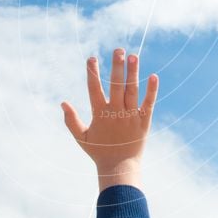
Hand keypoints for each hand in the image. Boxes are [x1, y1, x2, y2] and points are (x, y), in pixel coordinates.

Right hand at [61, 48, 157, 190]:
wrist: (119, 168)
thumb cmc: (99, 152)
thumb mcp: (82, 137)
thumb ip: (71, 120)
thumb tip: (63, 102)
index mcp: (100, 114)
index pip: (94, 89)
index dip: (92, 73)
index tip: (91, 58)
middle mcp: (115, 112)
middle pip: (116, 85)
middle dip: (117, 66)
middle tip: (118, 50)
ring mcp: (130, 116)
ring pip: (132, 91)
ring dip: (132, 73)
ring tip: (133, 56)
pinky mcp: (143, 121)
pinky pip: (148, 103)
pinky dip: (152, 91)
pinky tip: (154, 76)